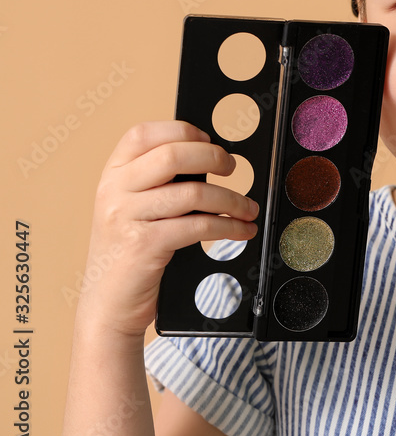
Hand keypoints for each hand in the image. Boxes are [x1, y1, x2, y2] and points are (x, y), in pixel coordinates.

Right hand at [77, 121, 258, 340]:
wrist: (108, 305)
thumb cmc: (130, 253)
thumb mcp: (132, 208)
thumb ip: (157, 182)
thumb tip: (210, 158)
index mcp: (112, 174)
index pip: (143, 133)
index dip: (182, 131)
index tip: (209, 140)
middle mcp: (114, 190)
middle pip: (173, 155)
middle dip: (213, 157)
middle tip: (232, 168)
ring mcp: (126, 217)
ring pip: (193, 193)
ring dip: (232, 200)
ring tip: (248, 209)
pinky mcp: (144, 245)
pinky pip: (198, 226)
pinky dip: (229, 227)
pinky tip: (241, 230)